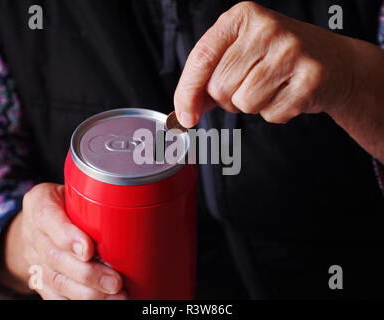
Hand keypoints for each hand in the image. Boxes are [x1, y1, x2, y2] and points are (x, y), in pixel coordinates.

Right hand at [3, 183, 127, 299]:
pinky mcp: (40, 279)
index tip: (88, 250)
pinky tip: (102, 303)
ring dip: (87, 293)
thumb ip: (95, 194)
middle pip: (54, 257)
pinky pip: (55, 296)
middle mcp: (33, 233)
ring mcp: (34, 258)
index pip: (47, 218)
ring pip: (55, 281)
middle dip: (86, 274)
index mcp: (40, 203)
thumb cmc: (67, 202)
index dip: (67, 236)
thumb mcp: (75, 188)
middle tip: (115, 282)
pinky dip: (78, 301)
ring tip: (116, 297)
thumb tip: (134, 202)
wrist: (39, 222)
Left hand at [174, 1, 354, 126]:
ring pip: (243, 103)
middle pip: (220, 87)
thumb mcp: (240, 55)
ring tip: (271, 88)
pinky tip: (288, 94)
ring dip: (252, 106)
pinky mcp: (309, 78)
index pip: (201, 57)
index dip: (187, 92)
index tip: (185, 116)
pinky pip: (270, 114)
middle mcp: (266, 29)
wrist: (334, 63)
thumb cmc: (278, 59)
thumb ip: (208, 79)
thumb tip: (184, 113)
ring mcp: (291, 52)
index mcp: (242, 17)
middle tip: (250, 86)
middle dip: (228, 99)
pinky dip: (275, 113)